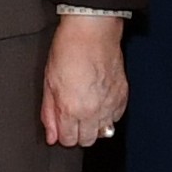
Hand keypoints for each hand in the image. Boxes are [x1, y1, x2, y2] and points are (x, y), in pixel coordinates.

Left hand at [43, 13, 130, 149]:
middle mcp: (93, 111)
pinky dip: (108, 114)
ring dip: (94, 125)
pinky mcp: (122, 96)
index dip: (62, 134)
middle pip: (87, 141)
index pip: (68, 140)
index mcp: (71, 109)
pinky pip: (116, 117)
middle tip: (72, 118)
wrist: (92, 31)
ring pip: (104, 132)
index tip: (61, 125)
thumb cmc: (69, 50)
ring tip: (86, 109)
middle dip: (77, 133)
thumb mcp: (49, 82)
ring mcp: (110, 104)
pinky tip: (99, 102)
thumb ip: (49, 113)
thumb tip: (51, 135)